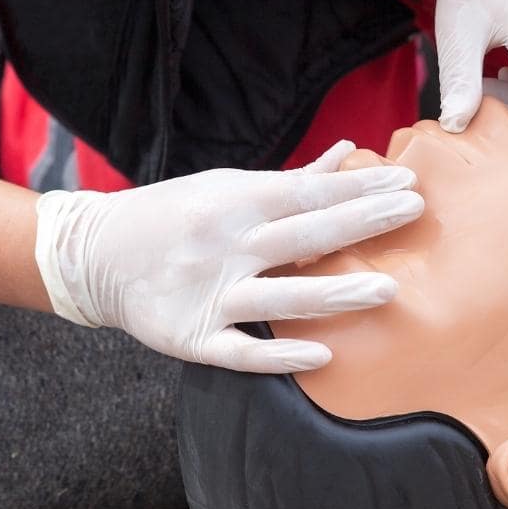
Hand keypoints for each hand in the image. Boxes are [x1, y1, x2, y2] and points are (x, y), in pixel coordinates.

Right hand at [33, 142, 423, 372]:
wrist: (94, 255)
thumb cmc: (172, 215)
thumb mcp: (225, 187)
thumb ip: (290, 180)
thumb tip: (347, 153)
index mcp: (234, 202)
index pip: (308, 192)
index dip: (359, 187)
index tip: (406, 184)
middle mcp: (225, 244)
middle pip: (302, 235)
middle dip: (361, 222)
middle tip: (414, 212)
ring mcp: (208, 293)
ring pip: (279, 297)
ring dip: (334, 293)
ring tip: (387, 289)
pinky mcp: (192, 337)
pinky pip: (241, 350)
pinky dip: (279, 355)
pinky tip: (322, 355)